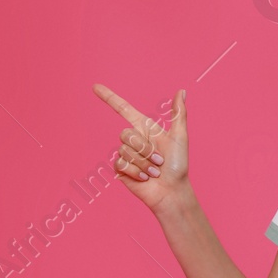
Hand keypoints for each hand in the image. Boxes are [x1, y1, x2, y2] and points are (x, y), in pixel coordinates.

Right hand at [92, 83, 189, 212]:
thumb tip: (181, 91)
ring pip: (124, 151)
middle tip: (159, 160)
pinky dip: (136, 171)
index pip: (123, 109)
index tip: (95, 86)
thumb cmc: (178, 165)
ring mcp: (126, 154)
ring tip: (154, 172)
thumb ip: (179, 114)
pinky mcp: (121, 169)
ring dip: (143, 163)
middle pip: (125, 134)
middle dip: (144, 149)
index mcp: (145, 128)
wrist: (172, 191)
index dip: (109, 97)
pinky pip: (121, 163)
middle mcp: (134, 140)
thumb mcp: (180, 137)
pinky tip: (145, 178)